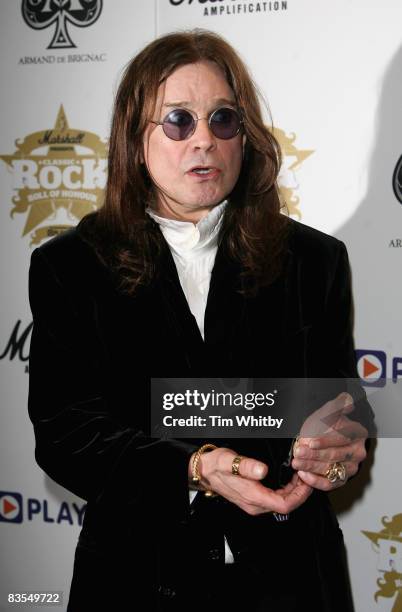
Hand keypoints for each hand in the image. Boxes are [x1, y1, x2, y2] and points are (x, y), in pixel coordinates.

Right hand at [189, 447, 312, 515]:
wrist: (205, 471)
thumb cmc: (216, 466)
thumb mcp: (230, 462)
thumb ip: (246, 466)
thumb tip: (262, 470)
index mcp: (253, 497)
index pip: (285, 505)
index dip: (300, 495)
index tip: (306, 480)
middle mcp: (256, 504)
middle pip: (287, 504)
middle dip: (300, 491)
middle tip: (306, 473)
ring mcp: (255, 503)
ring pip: (282, 501)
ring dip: (294, 490)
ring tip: (300, 474)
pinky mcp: (255, 498)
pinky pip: (276, 498)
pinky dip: (286, 489)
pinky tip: (289, 478)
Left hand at [292, 392, 367, 490]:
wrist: (319, 437)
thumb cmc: (324, 425)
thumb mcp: (328, 412)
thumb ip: (337, 406)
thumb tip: (348, 401)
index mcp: (358, 434)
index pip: (343, 438)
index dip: (325, 441)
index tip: (310, 442)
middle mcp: (358, 452)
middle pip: (335, 455)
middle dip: (314, 454)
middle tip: (298, 452)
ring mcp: (351, 468)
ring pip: (331, 470)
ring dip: (312, 467)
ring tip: (297, 462)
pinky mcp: (342, 479)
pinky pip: (330, 484)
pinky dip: (315, 481)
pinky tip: (303, 474)